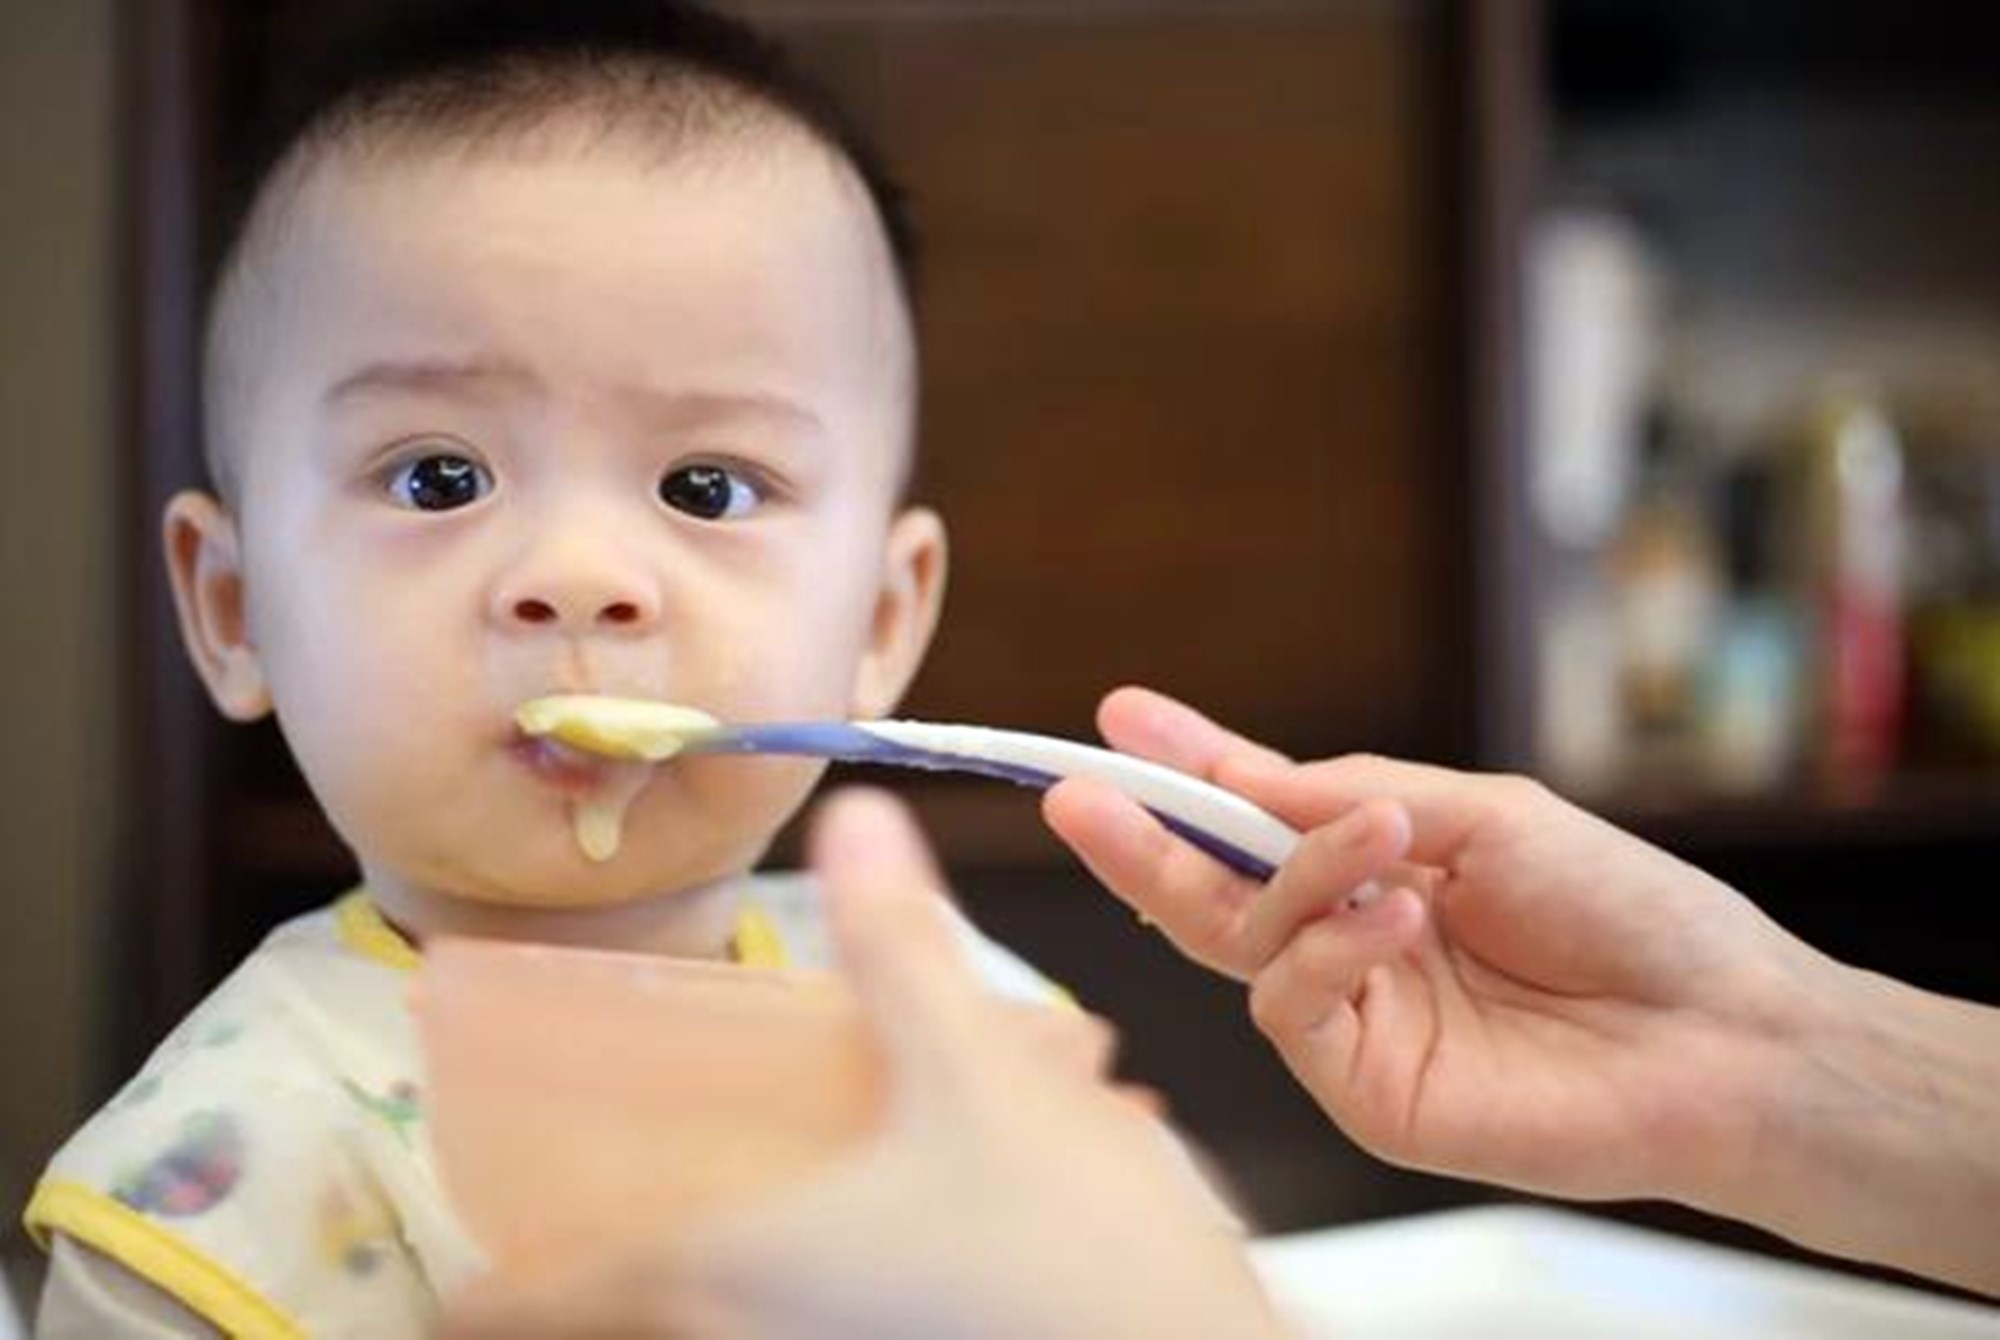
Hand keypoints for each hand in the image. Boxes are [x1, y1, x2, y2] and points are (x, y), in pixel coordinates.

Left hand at [442, 787, 1284, 1337]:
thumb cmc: (1072, 1255)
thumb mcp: (973, 1071)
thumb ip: (901, 948)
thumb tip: (859, 827)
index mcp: (729, 1269)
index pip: (540, 1304)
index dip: (486, 1287)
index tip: (461, 1270)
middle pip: (622, 1327)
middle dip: (602, 1276)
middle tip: (608, 1211)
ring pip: (721, 1331)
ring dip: (709, 1280)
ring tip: (753, 1206)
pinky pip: (809, 1333)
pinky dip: (802, 1292)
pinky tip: (881, 1232)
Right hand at [1043, 688, 1849, 1214]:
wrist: (1721, 1032)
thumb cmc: (1627, 913)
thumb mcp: (1485, 815)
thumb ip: (1353, 799)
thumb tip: (1245, 777)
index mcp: (1382, 872)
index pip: (1257, 823)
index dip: (1188, 771)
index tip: (1119, 720)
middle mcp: (1352, 946)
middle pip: (1212, 895)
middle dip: (1142, 839)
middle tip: (1076, 793)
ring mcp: (1354, 1022)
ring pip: (1248, 944)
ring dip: (1294, 878)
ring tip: (1376, 841)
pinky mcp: (1365, 1090)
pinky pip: (1290, 1008)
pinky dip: (1326, 950)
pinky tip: (1398, 917)